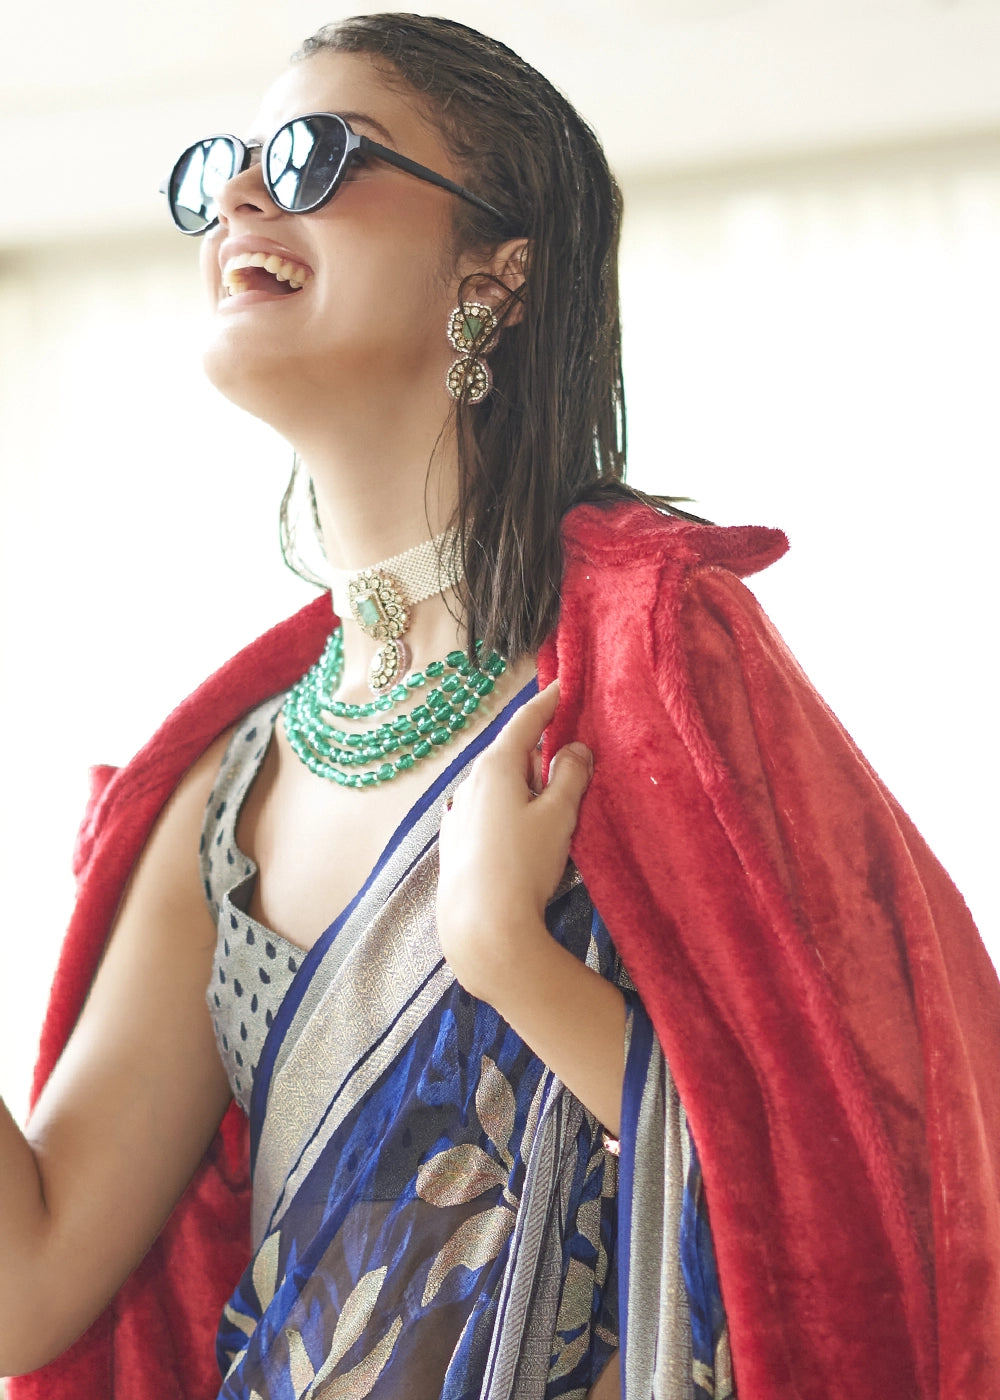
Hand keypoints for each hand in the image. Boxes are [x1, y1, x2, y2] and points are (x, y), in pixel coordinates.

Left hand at [436, 679, 593, 1004]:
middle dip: (544, 755)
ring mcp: (459, 814)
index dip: (549, 700)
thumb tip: (575, 749)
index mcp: (495, 766)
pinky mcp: (458, 843)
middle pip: (514, 754)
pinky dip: (513, 811)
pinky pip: (491, 812)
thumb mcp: (559, 815)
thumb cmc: (524, 864)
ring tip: (557, 812)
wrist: (482, 927)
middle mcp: (470, 783)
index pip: (525, 720)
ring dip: (529, 787)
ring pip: (502, 786)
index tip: (567, 684)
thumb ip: (570, 775)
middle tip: (576, 765)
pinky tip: (527, 837)